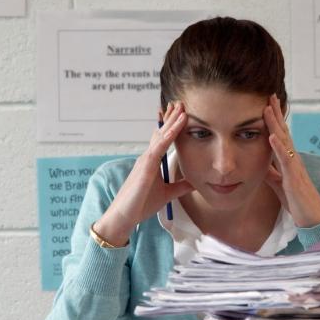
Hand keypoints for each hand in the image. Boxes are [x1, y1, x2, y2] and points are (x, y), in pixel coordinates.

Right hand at [94, 102, 194, 244]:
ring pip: (161, 135)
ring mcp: (145, 160)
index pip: (162, 139)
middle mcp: (147, 157)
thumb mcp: (167, 194)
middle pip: (161, 132)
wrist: (125, 217)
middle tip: (181, 103)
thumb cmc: (141, 205)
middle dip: (171, 117)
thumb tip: (195, 182)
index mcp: (151, 162)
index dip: (171, 125)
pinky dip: (169, 134)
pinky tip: (178, 125)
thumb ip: (180, 187)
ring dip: (172, 121)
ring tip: (182, 108)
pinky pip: (159, 146)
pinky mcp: (145, 166)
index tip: (180, 113)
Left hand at [263, 96, 319, 227]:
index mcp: (288, 160)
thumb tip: (260, 162)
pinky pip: (286, 160)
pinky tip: (271, 136)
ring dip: (275, 124)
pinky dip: (278, 147)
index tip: (267, 103)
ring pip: (284, 141)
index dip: (274, 119)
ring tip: (267, 108)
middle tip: (269, 95)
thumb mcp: (279, 183)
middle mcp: (293, 159)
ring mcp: (295, 167)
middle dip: (276, 113)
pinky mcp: (294, 178)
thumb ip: (271, 172)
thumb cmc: (297, 200)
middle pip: (283, 131)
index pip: (280, 135)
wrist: (312, 218)